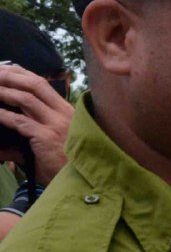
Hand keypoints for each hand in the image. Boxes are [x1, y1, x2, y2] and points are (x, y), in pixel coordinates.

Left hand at [0, 64, 73, 184]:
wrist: (82, 181)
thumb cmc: (66, 164)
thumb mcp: (52, 144)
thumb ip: (30, 135)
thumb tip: (2, 142)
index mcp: (67, 111)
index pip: (42, 83)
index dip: (21, 73)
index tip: (4, 70)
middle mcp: (63, 113)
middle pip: (34, 84)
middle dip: (10, 76)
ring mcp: (56, 124)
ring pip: (26, 98)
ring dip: (4, 92)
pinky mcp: (46, 137)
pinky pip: (19, 121)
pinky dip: (3, 115)